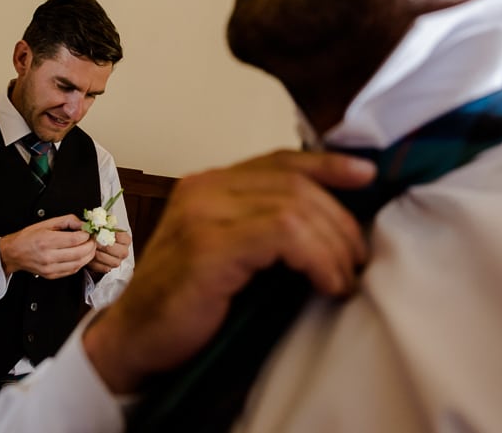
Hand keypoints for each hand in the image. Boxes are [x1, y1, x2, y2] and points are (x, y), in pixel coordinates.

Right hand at [0, 214, 95, 277]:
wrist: (14, 252)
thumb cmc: (29, 237)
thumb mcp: (47, 223)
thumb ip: (68, 220)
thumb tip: (83, 224)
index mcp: (46, 241)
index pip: (75, 240)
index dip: (86, 236)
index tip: (89, 232)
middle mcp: (48, 256)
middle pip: (80, 253)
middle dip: (91, 246)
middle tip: (93, 240)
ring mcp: (50, 268)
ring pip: (78, 264)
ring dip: (89, 256)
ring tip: (89, 247)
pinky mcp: (51, 275)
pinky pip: (72, 271)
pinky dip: (81, 263)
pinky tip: (81, 256)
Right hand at [83, 150, 375, 392]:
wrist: (135, 340)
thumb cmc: (186, 303)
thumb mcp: (228, 253)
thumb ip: (261, 227)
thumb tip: (329, 224)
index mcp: (209, 186)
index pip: (279, 160)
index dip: (327, 164)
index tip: (366, 175)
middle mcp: (204, 189)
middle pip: (295, 182)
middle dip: (340, 219)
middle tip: (358, 259)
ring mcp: (203, 214)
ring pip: (295, 206)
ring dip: (333, 245)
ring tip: (343, 278)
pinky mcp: (209, 246)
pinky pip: (284, 233)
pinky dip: (317, 257)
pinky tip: (327, 283)